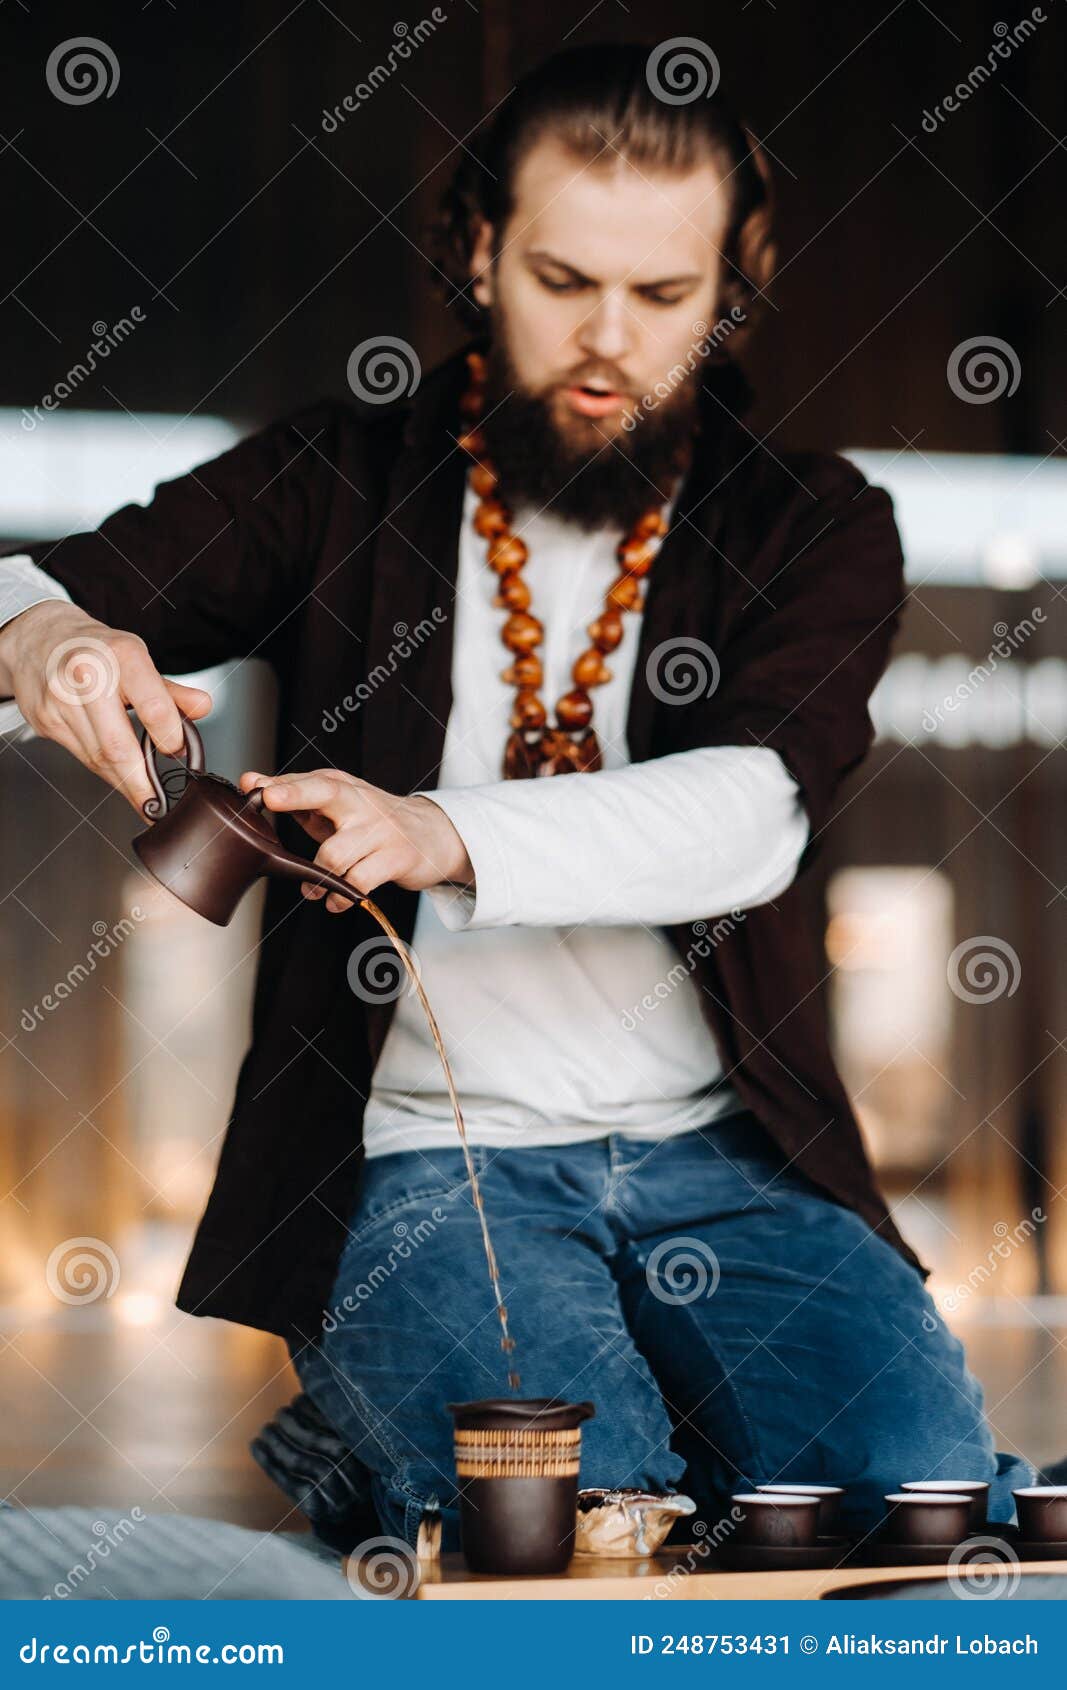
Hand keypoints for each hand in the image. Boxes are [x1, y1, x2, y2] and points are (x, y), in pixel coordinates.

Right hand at [0, 600, 211, 811]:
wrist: (39, 637)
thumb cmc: (96, 649)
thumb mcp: (137, 658)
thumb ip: (171, 690)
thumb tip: (203, 707)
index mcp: (121, 654)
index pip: (153, 707)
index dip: (170, 738)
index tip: (178, 754)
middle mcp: (87, 674)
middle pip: (118, 745)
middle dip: (141, 783)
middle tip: (157, 805)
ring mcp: (60, 699)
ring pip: (98, 757)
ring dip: (123, 780)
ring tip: (142, 793)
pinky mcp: (45, 719)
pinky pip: (81, 755)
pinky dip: (103, 769)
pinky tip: (116, 771)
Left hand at [237, 767, 473, 910]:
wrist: (431, 835)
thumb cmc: (371, 821)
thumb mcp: (338, 804)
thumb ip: (294, 794)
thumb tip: (249, 782)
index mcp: (343, 787)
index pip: (309, 780)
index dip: (281, 784)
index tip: (253, 785)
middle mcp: (361, 802)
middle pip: (325, 792)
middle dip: (294, 795)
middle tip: (270, 799)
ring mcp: (380, 830)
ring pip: (335, 853)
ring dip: (315, 879)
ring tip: (311, 890)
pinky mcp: (395, 858)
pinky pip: (358, 883)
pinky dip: (340, 897)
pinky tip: (334, 901)